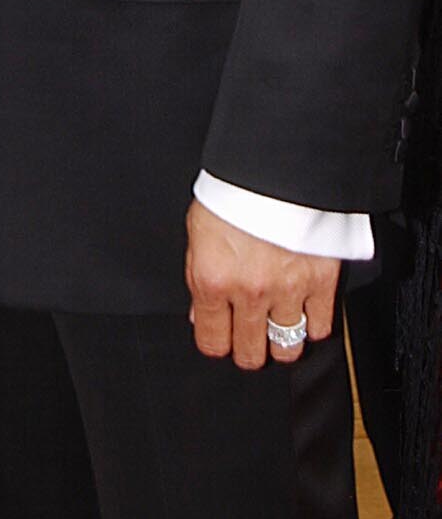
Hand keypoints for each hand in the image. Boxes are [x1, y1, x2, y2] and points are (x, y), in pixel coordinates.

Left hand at [185, 198, 338, 369]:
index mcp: (213, 279)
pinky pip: (321, 327)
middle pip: (250, 353)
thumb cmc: (233, 191)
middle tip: (250, 336)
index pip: (212, 341)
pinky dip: (312, 325)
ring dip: (281, 342)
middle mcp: (249, 292)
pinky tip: (303, 312)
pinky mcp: (321, 282)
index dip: (216, 342)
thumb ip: (199, 277)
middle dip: (248, 349)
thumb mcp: (198, 231)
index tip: (221, 337)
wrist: (273, 164)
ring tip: (277, 328)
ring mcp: (288, 291)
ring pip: (288, 347)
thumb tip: (201, 313)